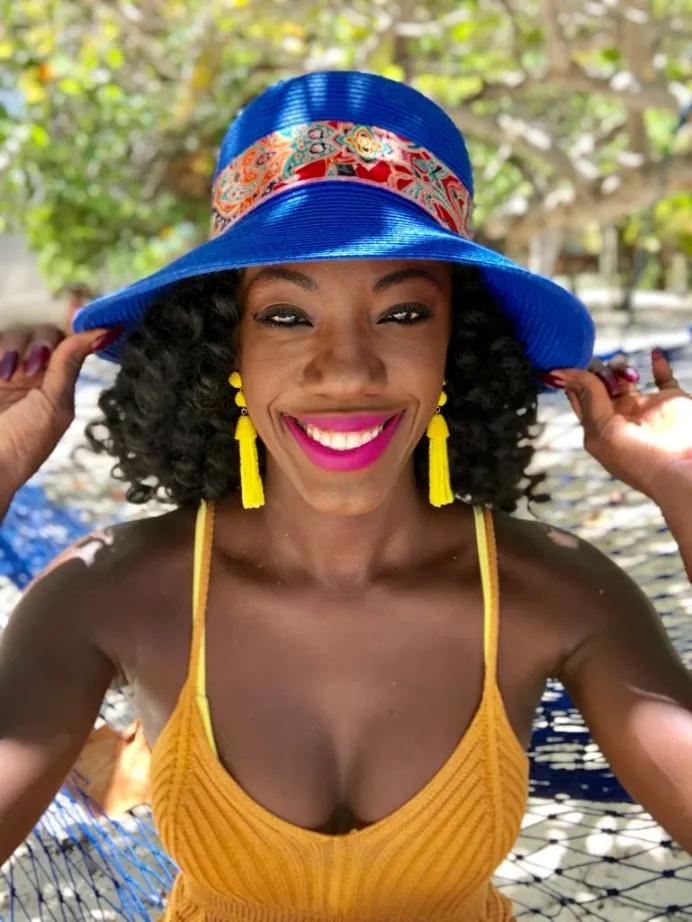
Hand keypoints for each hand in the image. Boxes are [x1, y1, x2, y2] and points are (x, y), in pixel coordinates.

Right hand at [0, 324, 120, 492]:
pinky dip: (0, 351)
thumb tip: (106, 333)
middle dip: (40, 345)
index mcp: (54, 385)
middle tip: (32, 370)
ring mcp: (5, 371)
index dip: (77, 335)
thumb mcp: (54, 405)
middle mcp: (30, 375)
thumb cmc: (21, 445)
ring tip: (7, 377)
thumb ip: (70, 365)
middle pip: (42, 333)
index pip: (69, 345)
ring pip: (14, 334)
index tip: (96, 328)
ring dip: (13, 348)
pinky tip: (0, 375)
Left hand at [549, 350, 691, 497]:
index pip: (579, 396)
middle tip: (603, 368)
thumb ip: (587, 397)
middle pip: (599, 383)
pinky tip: (654, 356)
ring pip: (625, 377)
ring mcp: (644, 408)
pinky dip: (658, 364)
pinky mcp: (670, 401)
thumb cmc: (635, 457)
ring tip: (627, 374)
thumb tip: (559, 373)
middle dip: (598, 370)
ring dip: (621, 367)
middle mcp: (619, 416)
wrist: (680, 469)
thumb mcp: (600, 428)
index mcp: (598, 426)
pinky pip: (663, 377)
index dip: (573, 378)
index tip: (570, 359)